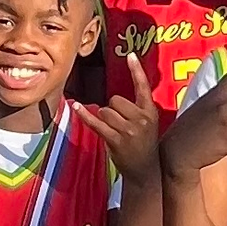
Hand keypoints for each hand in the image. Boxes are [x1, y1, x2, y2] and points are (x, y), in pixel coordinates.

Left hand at [75, 50, 159, 180]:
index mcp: (150, 112)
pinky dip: (85, 115)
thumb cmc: (143, 145)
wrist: (145, 171)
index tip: (130, 55)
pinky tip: (76, 108)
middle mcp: (141, 118)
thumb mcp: (148, 124)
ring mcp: (129, 130)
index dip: (136, 70)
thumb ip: (137, 110)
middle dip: (112, 109)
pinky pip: (96, 123)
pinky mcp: (116, 140)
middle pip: (115, 99)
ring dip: (104, 119)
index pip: (143, 86)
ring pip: (105, 111)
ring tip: (114, 132)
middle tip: (119, 124)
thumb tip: (114, 100)